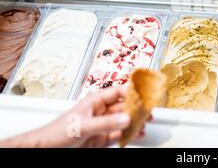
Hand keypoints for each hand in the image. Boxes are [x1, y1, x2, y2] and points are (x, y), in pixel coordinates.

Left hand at [0, 87, 147, 147]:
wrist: (47, 148)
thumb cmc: (56, 131)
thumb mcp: (83, 125)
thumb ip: (106, 122)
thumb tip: (126, 118)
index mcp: (95, 100)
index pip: (119, 91)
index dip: (133, 90)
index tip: (146, 91)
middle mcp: (101, 111)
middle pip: (124, 106)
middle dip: (138, 107)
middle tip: (150, 109)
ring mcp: (103, 125)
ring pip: (124, 121)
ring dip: (135, 122)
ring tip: (146, 122)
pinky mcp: (102, 138)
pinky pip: (120, 134)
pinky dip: (129, 134)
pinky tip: (137, 133)